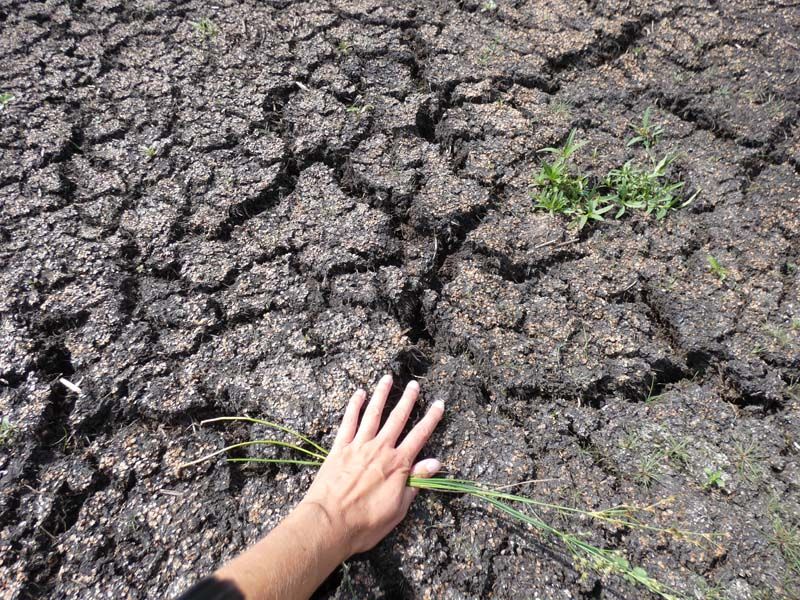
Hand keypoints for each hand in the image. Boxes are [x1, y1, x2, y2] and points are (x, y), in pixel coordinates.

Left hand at [300, 375, 443, 556]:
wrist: (330, 523)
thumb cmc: (366, 522)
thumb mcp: (399, 509)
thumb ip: (416, 482)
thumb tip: (435, 463)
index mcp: (398, 465)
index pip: (419, 436)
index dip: (431, 419)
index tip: (439, 404)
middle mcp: (380, 449)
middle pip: (397, 419)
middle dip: (408, 400)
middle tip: (415, 385)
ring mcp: (359, 446)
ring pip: (373, 414)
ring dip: (382, 395)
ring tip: (388, 378)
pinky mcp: (340, 448)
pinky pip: (348, 422)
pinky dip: (354, 406)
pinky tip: (359, 394)